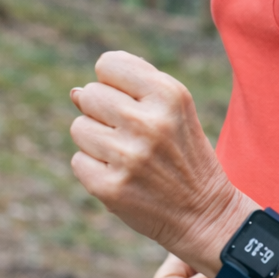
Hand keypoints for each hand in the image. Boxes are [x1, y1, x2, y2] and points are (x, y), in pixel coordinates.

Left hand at [68, 50, 243, 262]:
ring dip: (97, 141)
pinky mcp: (110, 187)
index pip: (108, 64)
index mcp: (169, 95)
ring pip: (79, 127)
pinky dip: (95, 169)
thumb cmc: (184, 154)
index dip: (114, 83)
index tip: (132, 102)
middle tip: (132, 135)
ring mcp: (128, 156)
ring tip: (128, 156)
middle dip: (103, 112)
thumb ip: (130, 91)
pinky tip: (123, 177)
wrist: (204, 213)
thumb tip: (74, 93)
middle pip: (89, 94)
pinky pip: (78, 160)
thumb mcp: (174, 111)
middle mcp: (149, 122)